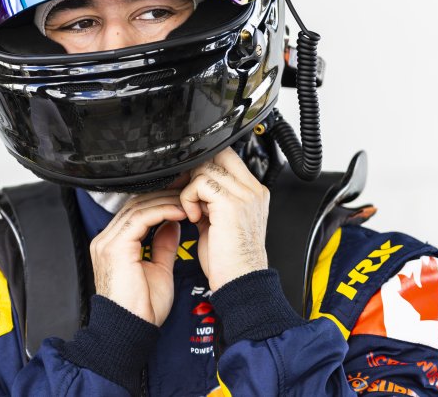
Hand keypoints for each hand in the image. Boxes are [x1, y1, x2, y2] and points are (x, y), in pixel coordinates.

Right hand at [89, 191, 186, 325]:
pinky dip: (161, 211)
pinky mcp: (115, 247)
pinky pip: (140, 218)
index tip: (183, 199)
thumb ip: (163, 245)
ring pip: (137, 207)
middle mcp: (105, 240)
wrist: (131, 331)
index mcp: (113, 245)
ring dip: (165, 201)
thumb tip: (173, 224)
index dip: (159, 201)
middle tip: (187, 192)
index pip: (135, 211)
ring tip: (187, 201)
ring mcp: (107, 242)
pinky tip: (179, 211)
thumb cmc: (143, 310)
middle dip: (163, 195)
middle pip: (135, 204)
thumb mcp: (159, 270)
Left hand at [179, 147, 269, 290]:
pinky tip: (194, 218)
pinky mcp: (230, 203)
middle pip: (217, 155)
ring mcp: (244, 195)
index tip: (188, 184)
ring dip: (189, 190)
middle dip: (194, 172)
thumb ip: (211, 200)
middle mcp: (253, 190)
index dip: (204, 164)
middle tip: (184, 193)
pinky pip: (199, 183)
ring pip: (205, 168)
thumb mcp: (220, 222)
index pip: (227, 157)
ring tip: (193, 212)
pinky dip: (188, 199)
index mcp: (254, 193)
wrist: (240, 282)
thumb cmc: (229, 260)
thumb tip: (193, 184)